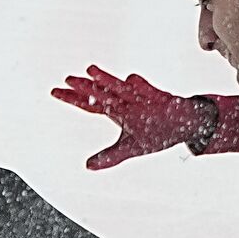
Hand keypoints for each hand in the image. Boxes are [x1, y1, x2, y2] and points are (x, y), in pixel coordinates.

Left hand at [51, 65, 212, 169]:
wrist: (184, 124)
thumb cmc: (155, 133)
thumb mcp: (130, 148)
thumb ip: (109, 157)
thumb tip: (87, 166)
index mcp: (117, 112)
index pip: (90, 105)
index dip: (73, 99)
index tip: (54, 91)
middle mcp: (126, 103)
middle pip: (102, 94)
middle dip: (85, 87)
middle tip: (67, 80)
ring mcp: (142, 100)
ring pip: (121, 89)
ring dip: (106, 81)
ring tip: (90, 71)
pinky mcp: (161, 100)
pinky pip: (150, 92)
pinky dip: (141, 86)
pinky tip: (131, 79)